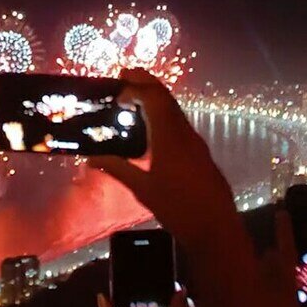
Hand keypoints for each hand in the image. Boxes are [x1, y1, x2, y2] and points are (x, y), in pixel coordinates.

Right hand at [88, 69, 236, 244]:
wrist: (217, 230)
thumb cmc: (178, 209)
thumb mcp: (142, 190)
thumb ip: (117, 169)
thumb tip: (90, 158)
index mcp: (170, 139)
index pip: (154, 99)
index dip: (135, 88)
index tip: (115, 92)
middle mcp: (185, 134)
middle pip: (166, 98)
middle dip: (145, 82)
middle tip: (123, 76)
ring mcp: (195, 143)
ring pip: (175, 110)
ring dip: (155, 98)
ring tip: (133, 96)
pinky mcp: (199, 152)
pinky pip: (179, 123)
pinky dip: (163, 114)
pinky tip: (151, 126)